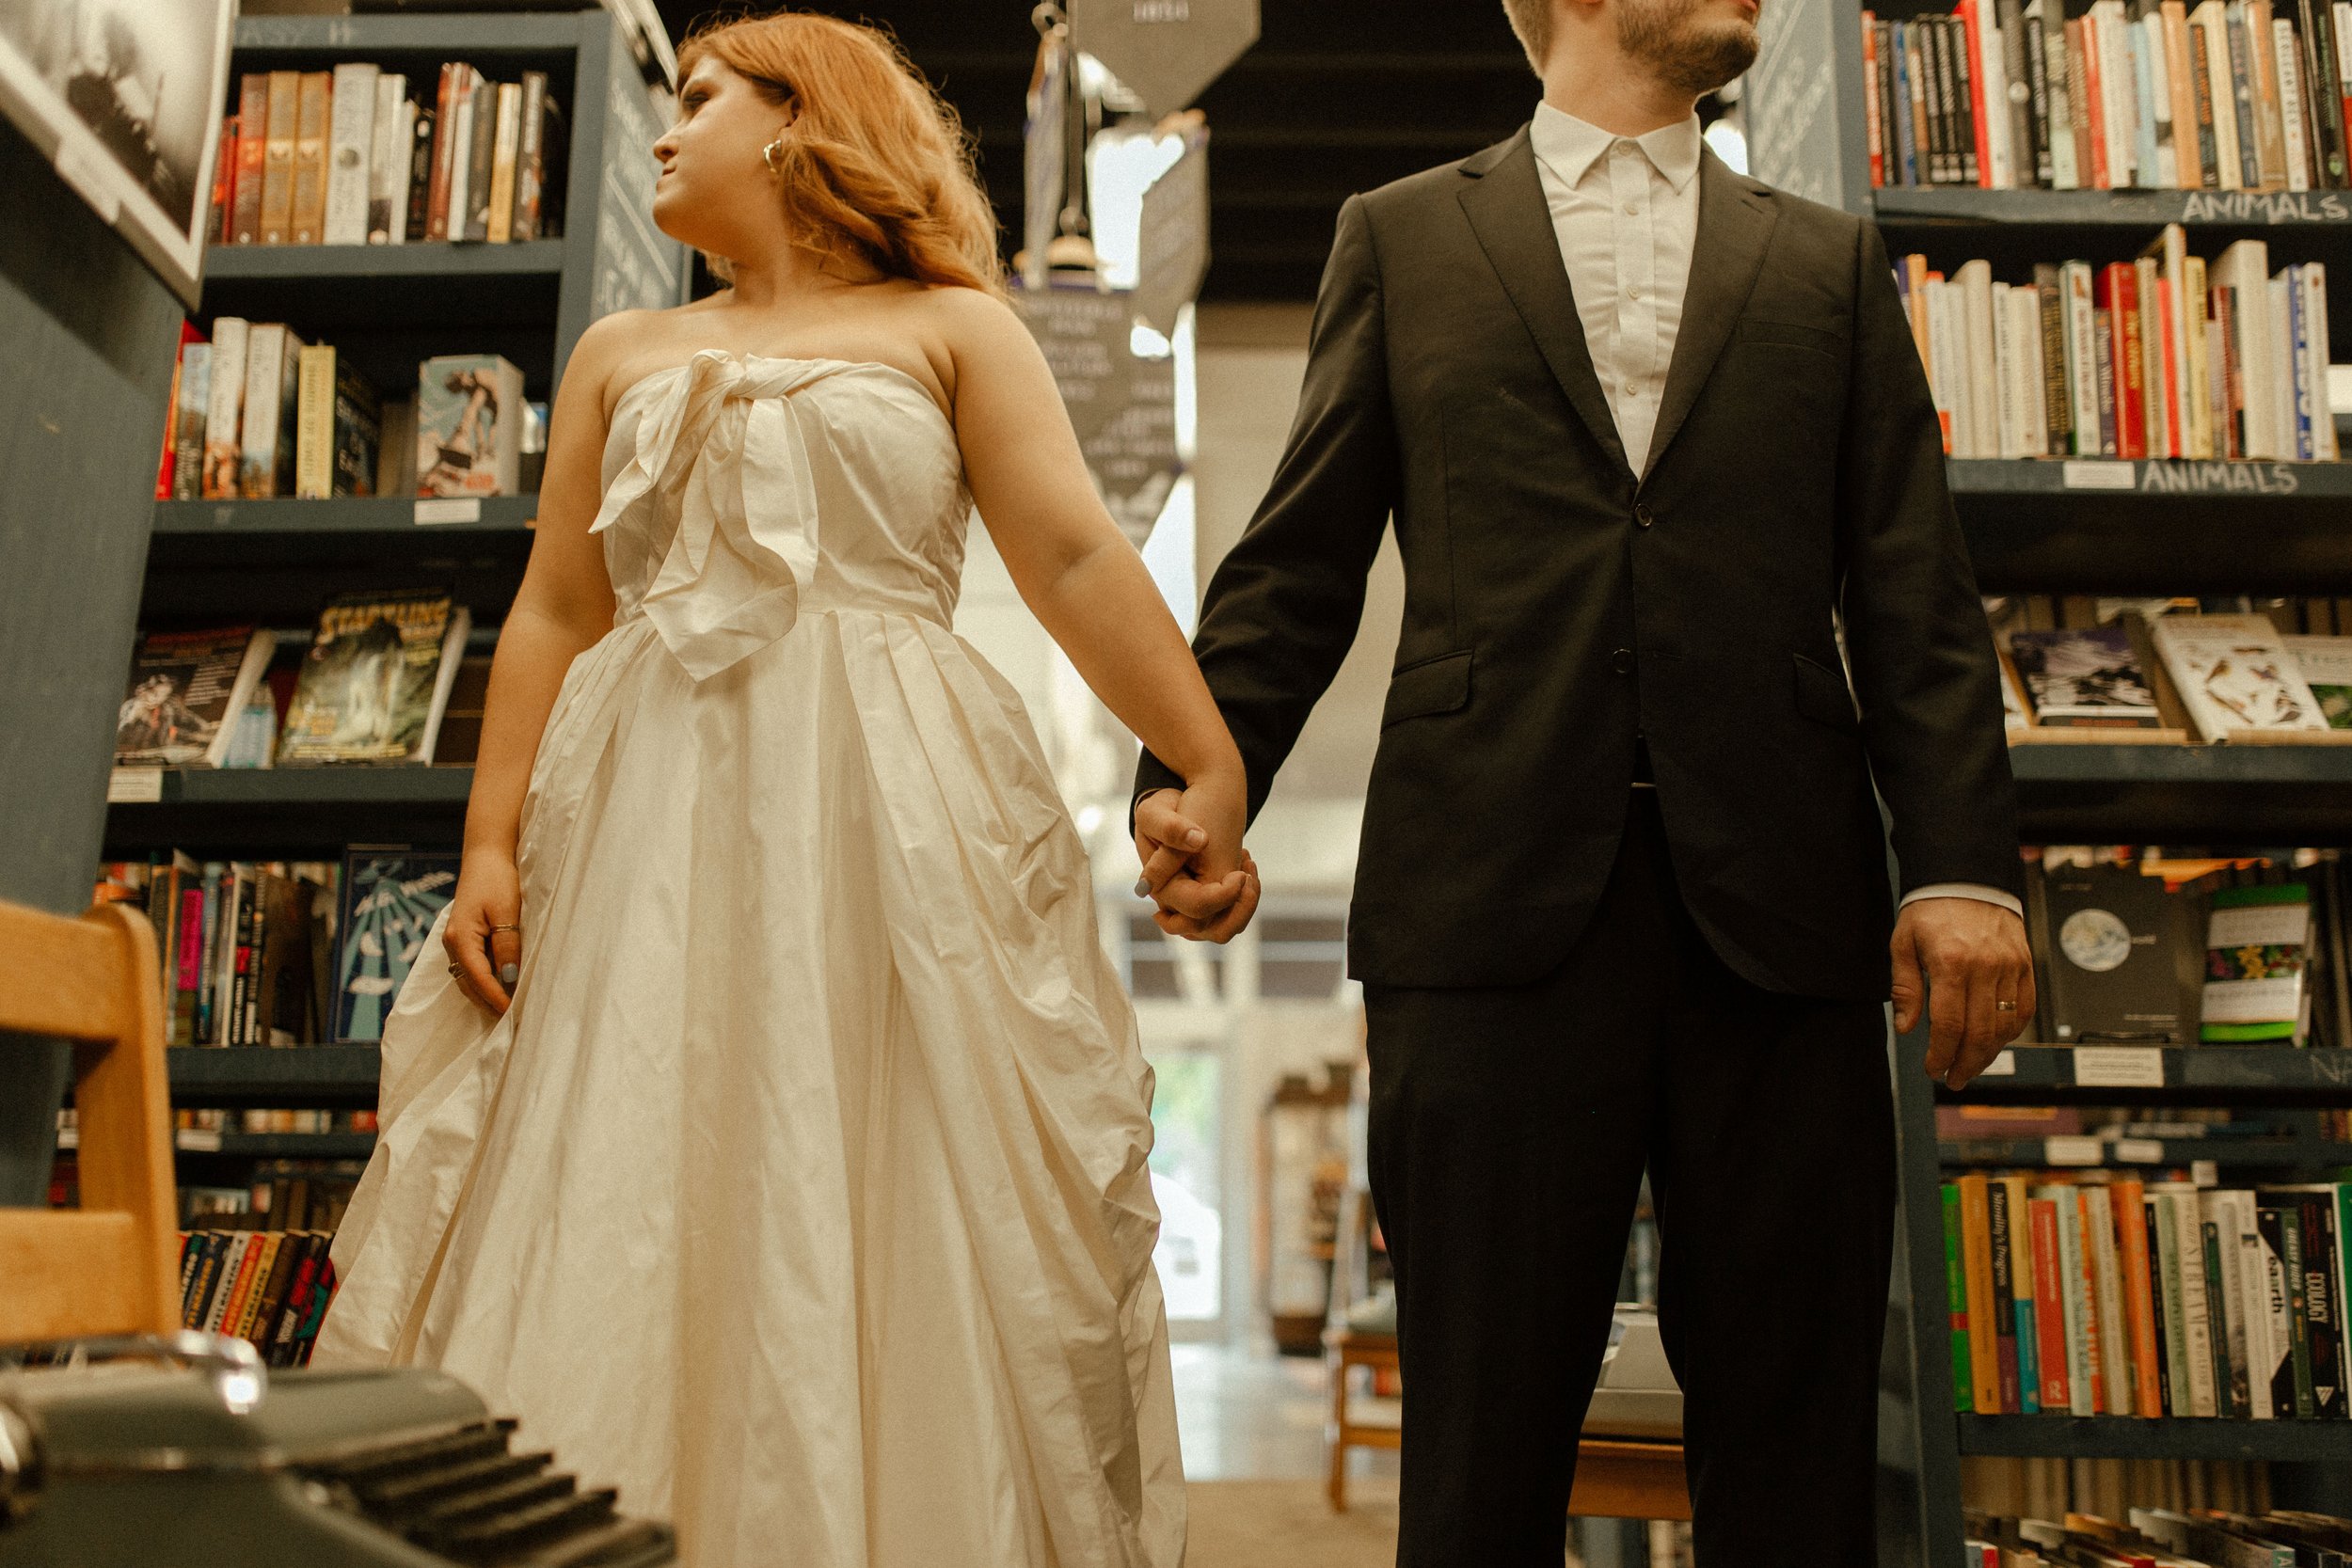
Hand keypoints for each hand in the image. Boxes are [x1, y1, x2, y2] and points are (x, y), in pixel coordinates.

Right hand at [443, 850, 523, 1015]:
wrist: (487, 857)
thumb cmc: (497, 880)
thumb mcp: (507, 912)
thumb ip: (507, 945)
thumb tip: (509, 978)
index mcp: (460, 938)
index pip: (477, 977)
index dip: (495, 997)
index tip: (511, 1012)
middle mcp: (452, 943)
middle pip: (468, 983)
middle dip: (488, 1002)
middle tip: (512, 1020)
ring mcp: (456, 942)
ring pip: (468, 978)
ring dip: (486, 994)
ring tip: (508, 1010)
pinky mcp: (464, 939)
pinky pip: (472, 968)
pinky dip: (485, 981)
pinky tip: (502, 988)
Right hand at [1133, 780, 1258, 942]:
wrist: (1176, 805)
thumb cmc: (1164, 810)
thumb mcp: (1156, 812)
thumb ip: (1169, 828)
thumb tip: (1197, 841)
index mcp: (1163, 888)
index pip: (1197, 908)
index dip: (1223, 895)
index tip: (1241, 867)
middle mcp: (1175, 905)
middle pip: (1212, 931)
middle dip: (1239, 908)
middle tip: (1247, 872)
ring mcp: (1192, 906)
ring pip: (1224, 930)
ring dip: (1245, 906)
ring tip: (1249, 868)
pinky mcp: (1207, 900)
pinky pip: (1230, 916)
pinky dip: (1244, 897)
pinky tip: (1245, 864)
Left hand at [1891, 896, 2034, 1089]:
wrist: (1966, 878)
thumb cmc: (1931, 909)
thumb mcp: (1903, 943)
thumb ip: (1905, 987)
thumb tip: (1907, 1027)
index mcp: (1951, 962)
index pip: (1950, 1024)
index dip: (1941, 1054)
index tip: (1933, 1069)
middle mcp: (1985, 966)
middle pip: (1981, 1032)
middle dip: (1966, 1063)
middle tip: (1954, 1078)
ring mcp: (2011, 966)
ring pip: (2006, 1026)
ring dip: (1989, 1053)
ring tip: (1971, 1065)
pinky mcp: (2026, 965)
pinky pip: (2025, 1009)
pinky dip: (2012, 1032)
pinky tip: (1995, 1042)